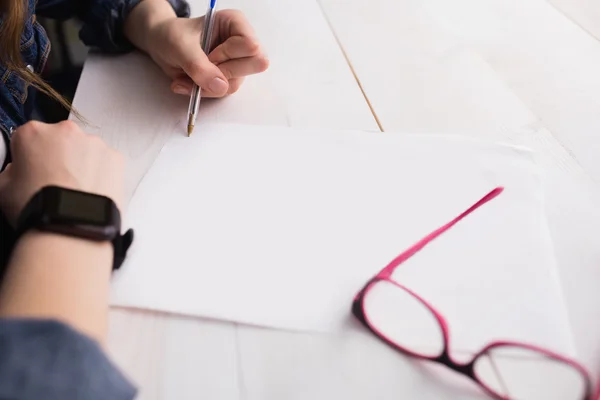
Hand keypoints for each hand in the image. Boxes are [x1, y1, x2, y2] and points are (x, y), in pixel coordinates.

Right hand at [0, 121, 124, 225]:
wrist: (72, 227)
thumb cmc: (39, 209)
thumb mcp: (3, 189)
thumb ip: (10, 172)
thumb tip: (17, 172)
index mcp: (33, 133)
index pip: (28, 137)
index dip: (29, 155)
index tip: (32, 168)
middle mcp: (66, 132)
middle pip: (61, 140)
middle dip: (58, 157)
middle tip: (56, 182)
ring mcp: (94, 144)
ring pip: (86, 151)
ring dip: (82, 165)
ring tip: (76, 192)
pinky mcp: (116, 158)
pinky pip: (107, 163)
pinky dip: (102, 174)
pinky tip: (92, 192)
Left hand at [126, 4, 268, 97]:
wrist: (160, 45)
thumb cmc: (171, 36)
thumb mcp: (180, 46)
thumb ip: (199, 66)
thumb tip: (220, 87)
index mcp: (235, 24)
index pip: (251, 46)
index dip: (229, 55)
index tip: (209, 54)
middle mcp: (241, 43)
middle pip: (253, 66)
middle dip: (223, 73)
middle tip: (202, 66)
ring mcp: (236, 62)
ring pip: (235, 84)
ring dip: (207, 86)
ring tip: (187, 77)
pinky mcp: (228, 77)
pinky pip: (223, 92)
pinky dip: (203, 91)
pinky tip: (189, 83)